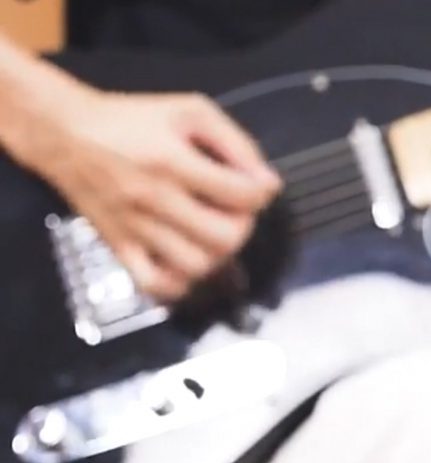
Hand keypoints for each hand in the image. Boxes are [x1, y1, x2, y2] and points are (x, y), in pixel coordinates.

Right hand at [11, 85, 280, 301]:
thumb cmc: (132, 119)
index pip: (241, 196)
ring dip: (217, 254)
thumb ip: (236, 143)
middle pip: (225, 238)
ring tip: (210, 231)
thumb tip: (268, 183)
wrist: (64, 132)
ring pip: (196, 265)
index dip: (261, 193)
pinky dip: (180, 281)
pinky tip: (186, 259)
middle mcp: (153, 198)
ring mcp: (135, 227)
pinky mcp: (118, 246)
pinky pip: (156, 284)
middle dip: (242, 226)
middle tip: (233, 211)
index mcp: (172, 161)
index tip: (255, 186)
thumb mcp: (190, 111)